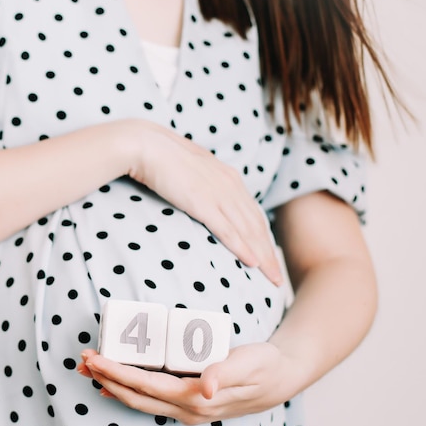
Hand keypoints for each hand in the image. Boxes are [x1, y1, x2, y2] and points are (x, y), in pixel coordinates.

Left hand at [77, 345, 304, 424]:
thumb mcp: (250, 363)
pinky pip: (152, 401)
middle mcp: (188, 410)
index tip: (95, 359)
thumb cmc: (265, 365)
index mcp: (196, 400)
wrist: (283, 377)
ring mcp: (188, 411)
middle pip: (137, 397)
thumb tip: (203, 388)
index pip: (147, 386)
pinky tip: (117, 382)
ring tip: (90, 371)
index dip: (118, 373)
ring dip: (114, 386)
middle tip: (82, 361)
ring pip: (141, 402)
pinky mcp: (190, 405)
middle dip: (106, 379)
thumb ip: (225, 373)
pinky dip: (130, 390)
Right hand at [125, 120, 282, 285]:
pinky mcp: (203, 204)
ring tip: (272, 278)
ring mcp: (218, 195)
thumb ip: (203, 183)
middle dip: (270, 254)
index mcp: (228, 177)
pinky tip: (253, 264)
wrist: (147, 146)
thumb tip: (202, 196)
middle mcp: (230, 186)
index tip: (269, 257)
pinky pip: (228, 231)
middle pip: (256, 227)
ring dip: (263, 257)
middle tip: (277, 278)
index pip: (253, 214)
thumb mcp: (192, 169)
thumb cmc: (163, 157)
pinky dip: (242, 248)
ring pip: (248, 232)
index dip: (263, 238)